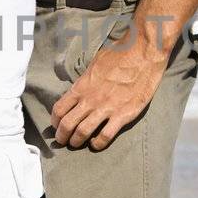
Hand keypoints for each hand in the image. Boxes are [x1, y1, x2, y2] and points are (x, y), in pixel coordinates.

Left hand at [50, 34, 166, 150]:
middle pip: (67, 124)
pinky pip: (105, 136)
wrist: (143, 53)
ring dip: (77, 142)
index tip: (57, 126)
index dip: (55, 121)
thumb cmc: (119, 54)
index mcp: (82, 86)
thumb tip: (79, 88)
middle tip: (63, 141)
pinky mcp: (123, 114)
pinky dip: (98, 144)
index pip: (59, 109)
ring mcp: (106, 108)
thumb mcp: (95, 64)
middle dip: (62, 136)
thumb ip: (85, 80)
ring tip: (77, 144)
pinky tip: (97, 143)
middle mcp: (90, 99)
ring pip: (82, 133)